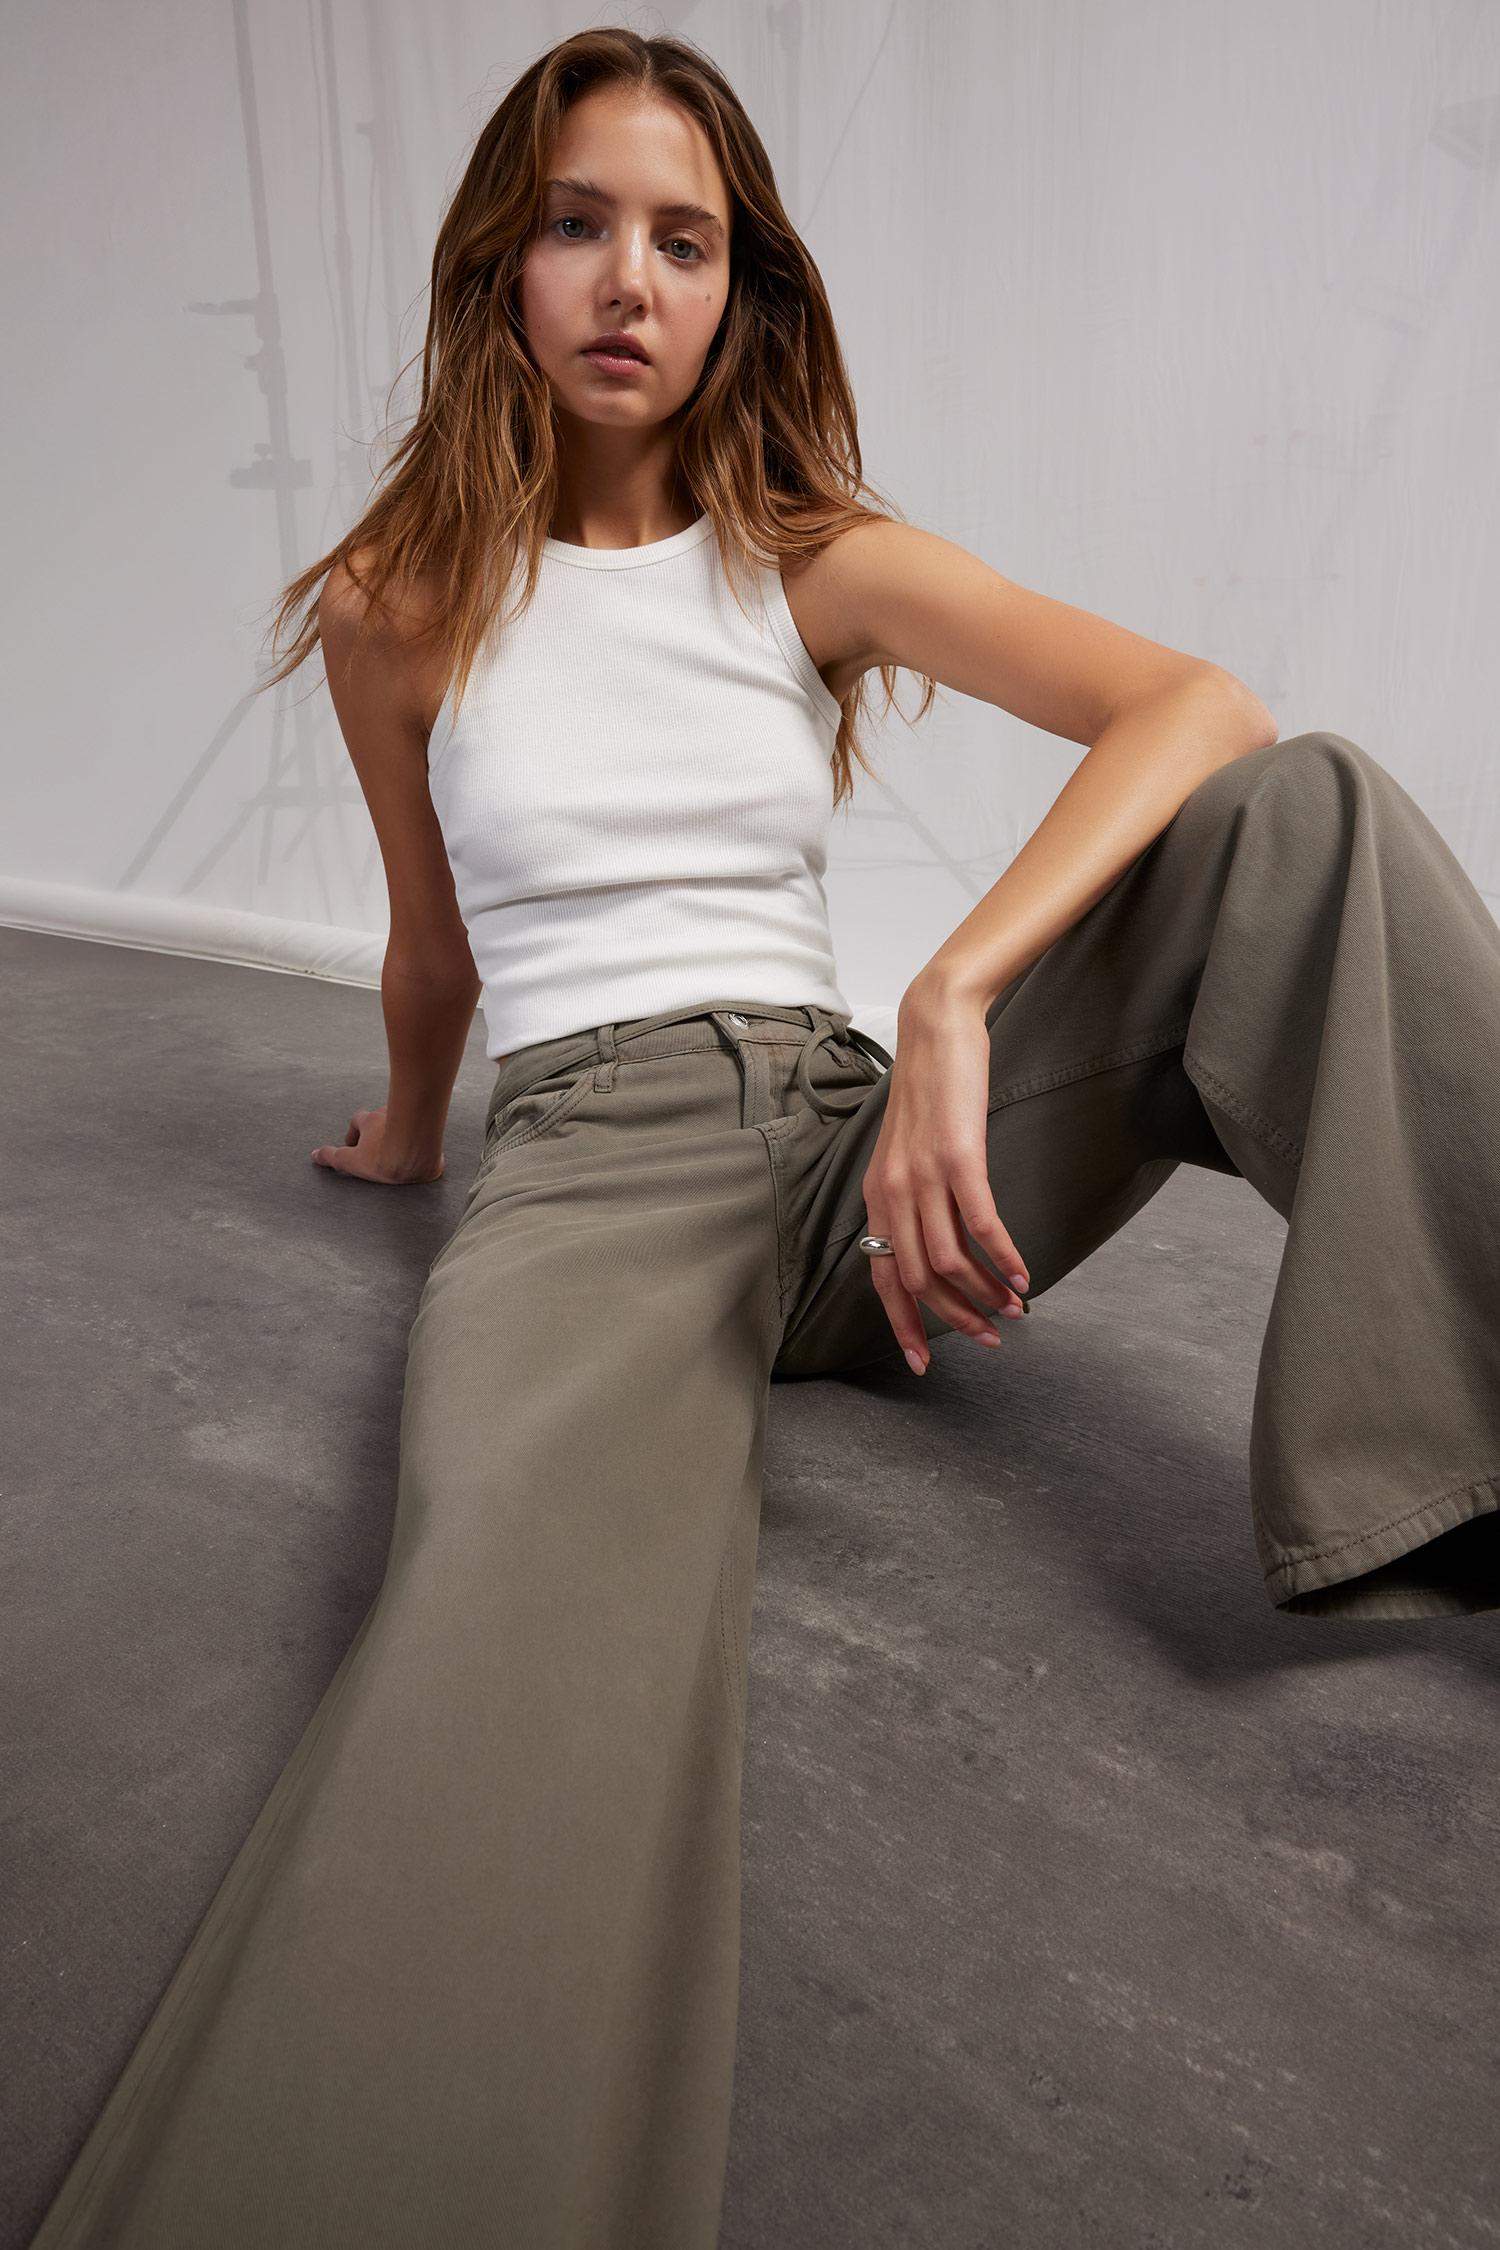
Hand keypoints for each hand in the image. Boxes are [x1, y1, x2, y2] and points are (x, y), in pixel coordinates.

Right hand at [310, 1106, 444, 1185]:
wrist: (419, 1152)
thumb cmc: (385, 1155)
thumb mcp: (352, 1161)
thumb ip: (333, 1158)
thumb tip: (315, 1155)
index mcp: (371, 1121)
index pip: (358, 1119)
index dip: (355, 1131)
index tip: (353, 1145)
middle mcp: (392, 1114)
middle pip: (383, 1118)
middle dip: (380, 1130)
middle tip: (379, 1146)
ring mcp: (412, 1119)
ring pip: (406, 1122)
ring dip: (402, 1132)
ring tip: (402, 1151)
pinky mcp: (433, 1131)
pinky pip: (426, 1132)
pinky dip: (422, 1140)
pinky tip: (423, 1155)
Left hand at [858, 980, 1029, 1373]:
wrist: (936, 1028)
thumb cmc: (930, 1089)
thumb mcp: (908, 1151)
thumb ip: (913, 1196)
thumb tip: (934, 1243)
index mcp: (876, 1196)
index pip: (881, 1278)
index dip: (903, 1325)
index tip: (924, 1362)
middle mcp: (891, 1192)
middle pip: (916, 1280)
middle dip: (955, 1319)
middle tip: (990, 1340)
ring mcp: (922, 1176)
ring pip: (948, 1259)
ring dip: (985, 1293)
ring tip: (1016, 1311)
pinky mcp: (958, 1158)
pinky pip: (980, 1224)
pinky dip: (1003, 1257)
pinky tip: (1023, 1275)